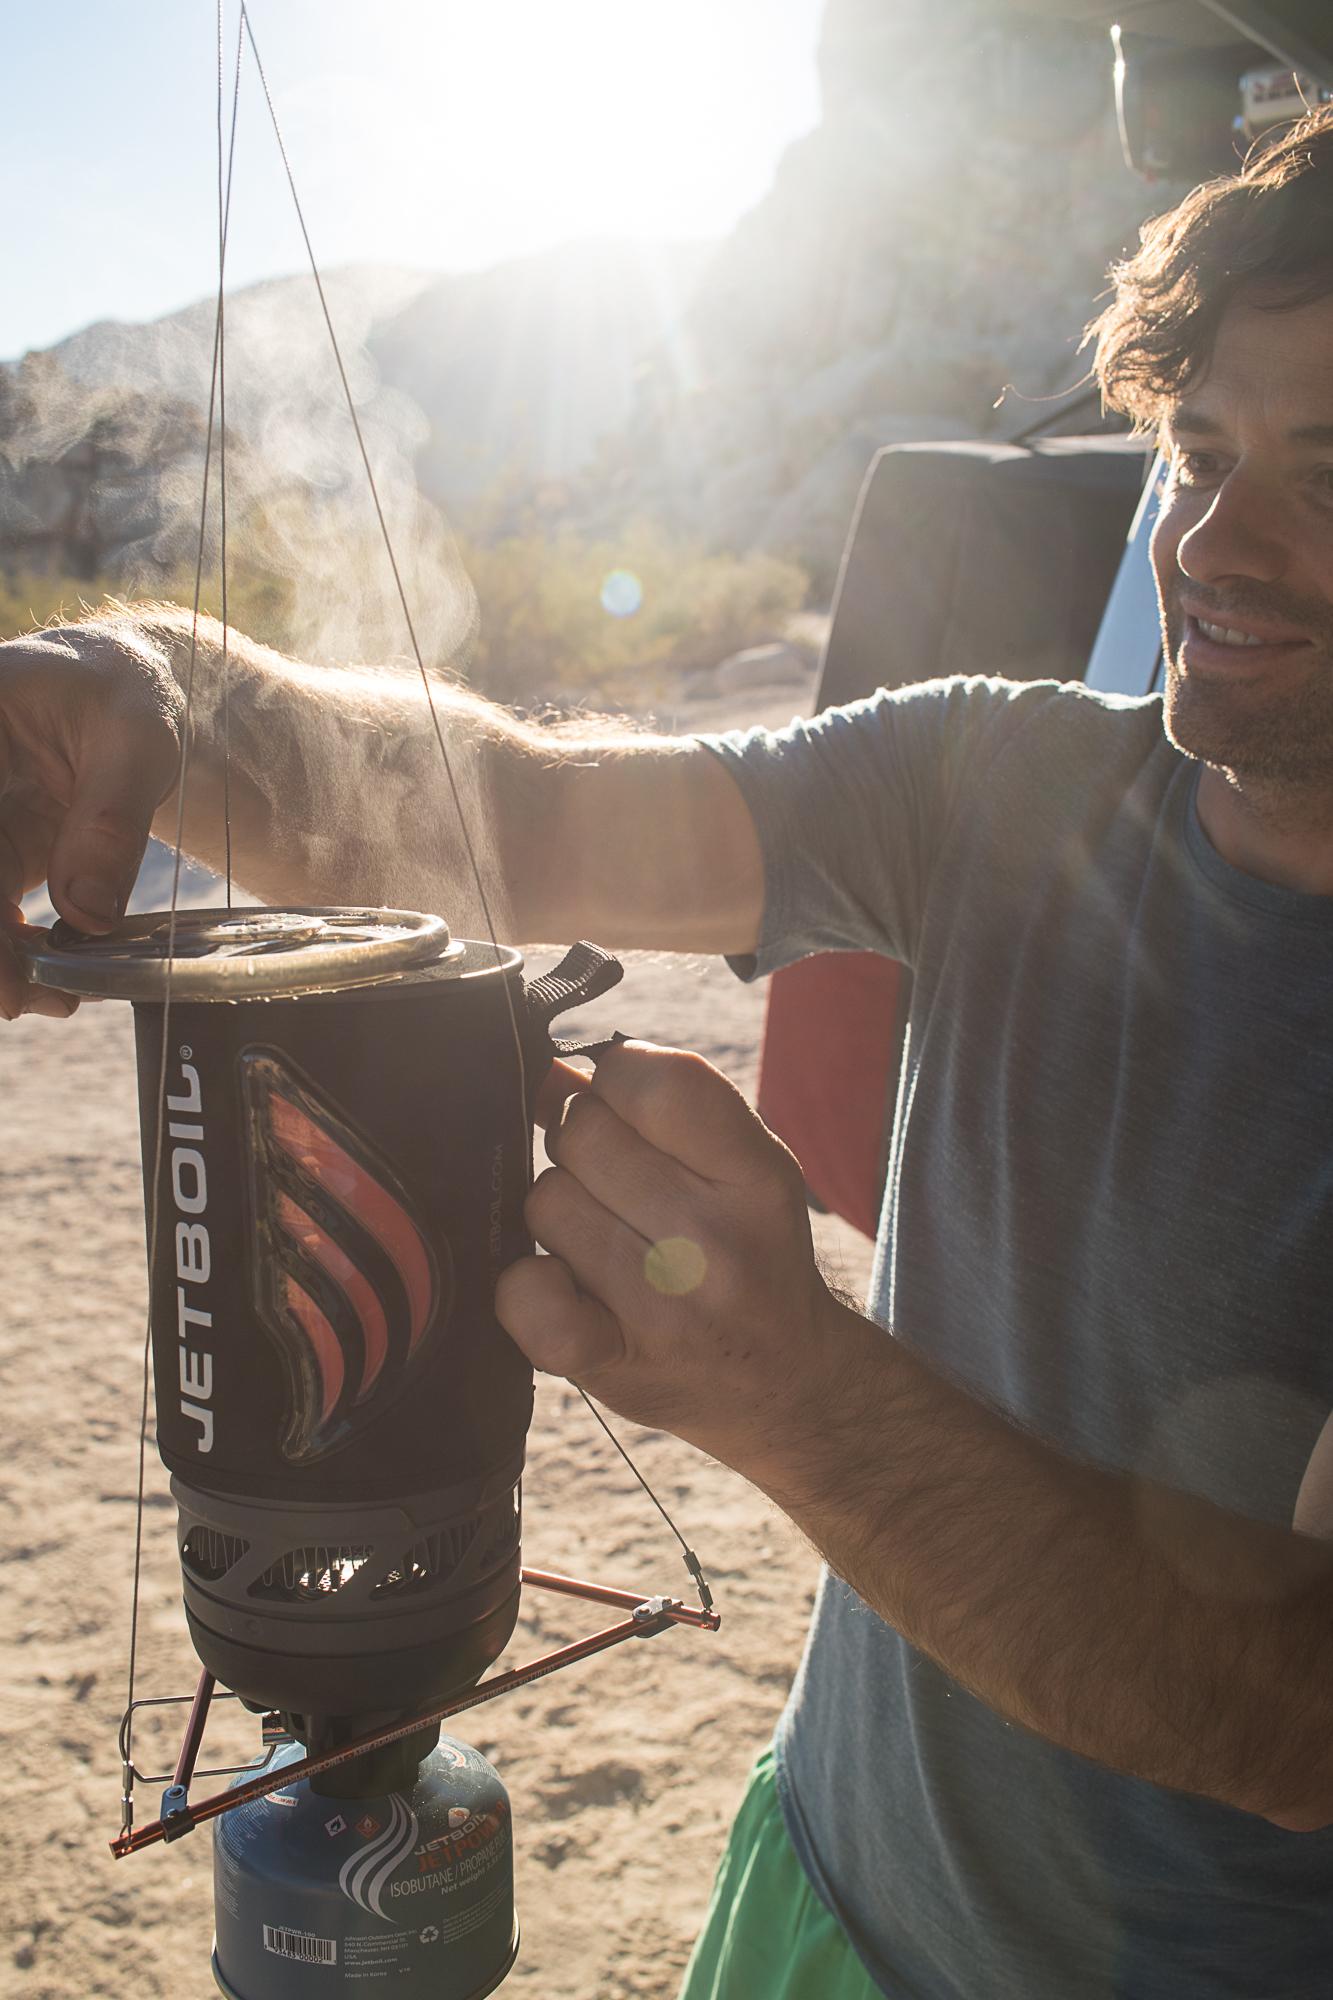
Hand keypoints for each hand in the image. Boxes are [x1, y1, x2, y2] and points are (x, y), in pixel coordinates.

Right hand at [0, 621, 182, 1017]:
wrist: (134, 690)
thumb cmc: (132, 693)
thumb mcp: (138, 737)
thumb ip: (111, 821)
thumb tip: (88, 916)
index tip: (9, 988)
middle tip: (41, 1001)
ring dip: (1, 963)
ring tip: (58, 998)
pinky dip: (14, 953)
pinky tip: (56, 977)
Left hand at [496, 1040, 854, 1479]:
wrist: (785, 1385)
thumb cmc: (749, 1252)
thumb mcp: (744, 1168)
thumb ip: (665, 1108)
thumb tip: (552, 1071)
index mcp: (757, 1178)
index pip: (654, 1080)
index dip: (616, 1081)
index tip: (625, 1111)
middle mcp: (717, 1242)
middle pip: (582, 1133)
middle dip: (583, 1147)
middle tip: (615, 1187)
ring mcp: (664, 1310)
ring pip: (546, 1201)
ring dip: (559, 1214)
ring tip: (604, 1242)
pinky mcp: (614, 1366)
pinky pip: (523, 1296)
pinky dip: (525, 1286)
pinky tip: (562, 1288)